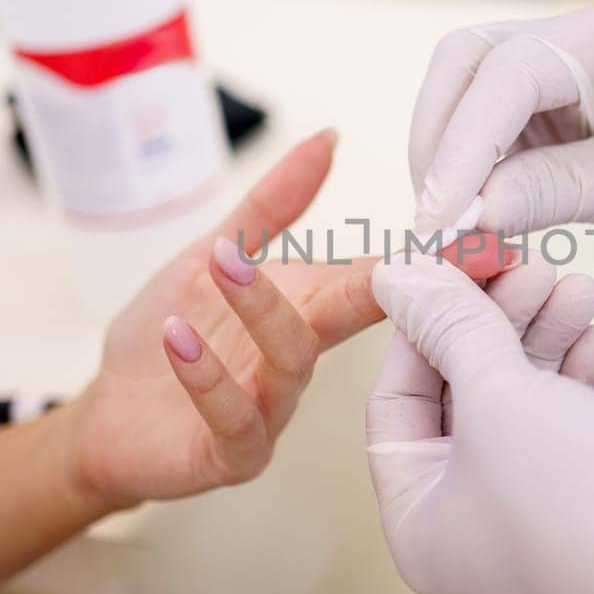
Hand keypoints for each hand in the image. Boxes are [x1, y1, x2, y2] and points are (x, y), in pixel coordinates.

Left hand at [65, 130, 511, 511]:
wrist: (107, 416)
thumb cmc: (168, 337)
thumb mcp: (211, 256)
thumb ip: (271, 204)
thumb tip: (327, 138)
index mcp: (307, 310)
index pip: (377, 278)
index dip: (431, 259)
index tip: (486, 238)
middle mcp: (300, 360)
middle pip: (357, 317)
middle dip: (400, 287)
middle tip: (432, 256)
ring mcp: (271, 410)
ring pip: (293, 363)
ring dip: (264, 310)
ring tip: (223, 263)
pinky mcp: (231, 455)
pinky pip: (235, 421)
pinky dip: (208, 378)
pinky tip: (179, 339)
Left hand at [365, 256, 593, 593]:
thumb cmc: (578, 503)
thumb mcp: (497, 396)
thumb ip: (448, 326)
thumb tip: (394, 273)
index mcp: (417, 518)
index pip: (396, 398)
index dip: (422, 324)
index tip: (456, 259)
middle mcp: (467, 519)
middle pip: (459, 391)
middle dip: (493, 321)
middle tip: (528, 261)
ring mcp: (533, 506)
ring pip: (519, 397)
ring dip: (543, 334)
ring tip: (578, 284)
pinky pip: (568, 416)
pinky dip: (578, 370)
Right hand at [408, 1, 593, 258]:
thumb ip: (552, 192)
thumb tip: (462, 215)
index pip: (507, 73)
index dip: (461, 145)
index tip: (439, 216)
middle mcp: (583, 38)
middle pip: (469, 64)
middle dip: (440, 141)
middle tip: (434, 222)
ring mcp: (568, 69)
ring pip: (471, 96)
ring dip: (450, 160)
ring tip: (453, 231)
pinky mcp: (561, 106)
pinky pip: (495, 130)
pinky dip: (477, 175)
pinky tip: (479, 222)